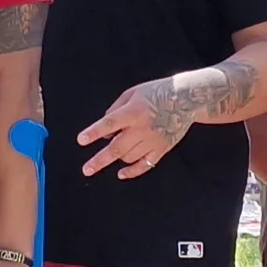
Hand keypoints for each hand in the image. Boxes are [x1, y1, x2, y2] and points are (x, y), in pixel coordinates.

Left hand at [76, 78, 192, 178]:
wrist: (185, 99)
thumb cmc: (156, 92)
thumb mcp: (132, 93)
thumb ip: (115, 109)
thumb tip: (104, 130)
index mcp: (133, 111)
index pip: (110, 123)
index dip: (94, 132)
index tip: (81, 140)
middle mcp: (142, 128)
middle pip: (117, 148)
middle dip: (100, 160)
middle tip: (86, 170)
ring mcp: (153, 140)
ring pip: (128, 157)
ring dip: (116, 158)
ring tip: (111, 154)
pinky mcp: (162, 148)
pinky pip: (145, 165)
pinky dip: (132, 172)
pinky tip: (121, 174)